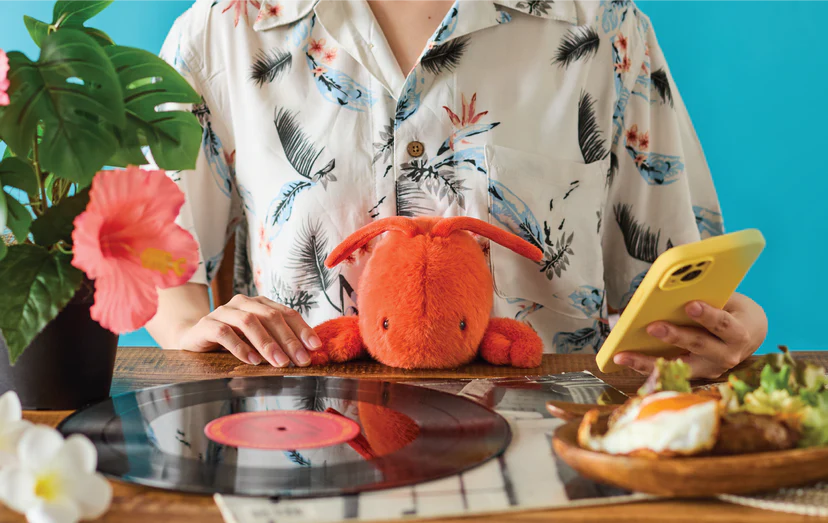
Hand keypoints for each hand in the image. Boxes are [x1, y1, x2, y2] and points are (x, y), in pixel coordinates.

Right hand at [178, 295, 321, 366]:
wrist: (193, 340)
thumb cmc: (231, 342)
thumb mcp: (257, 340)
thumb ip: (277, 342)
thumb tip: (307, 354)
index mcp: (260, 304)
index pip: (287, 313)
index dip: (302, 329)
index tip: (315, 347)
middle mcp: (243, 303)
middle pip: (271, 317)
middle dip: (289, 340)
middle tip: (301, 360)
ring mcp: (223, 311)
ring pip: (249, 322)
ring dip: (267, 343)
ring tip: (280, 362)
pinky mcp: (205, 324)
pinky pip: (224, 332)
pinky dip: (240, 347)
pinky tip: (252, 361)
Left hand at [613, 292, 767, 378]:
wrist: (749, 334)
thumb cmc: (733, 311)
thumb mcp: (728, 301)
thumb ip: (707, 297)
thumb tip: (669, 290)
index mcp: (738, 334)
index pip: (723, 325)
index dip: (708, 316)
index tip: (690, 305)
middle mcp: (726, 356)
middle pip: (698, 345)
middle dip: (674, 336)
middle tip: (652, 326)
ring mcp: (710, 369)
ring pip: (677, 365)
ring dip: (648, 360)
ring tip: (624, 355)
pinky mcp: (695, 375)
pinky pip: (668, 372)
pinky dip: (645, 367)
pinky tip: (624, 360)